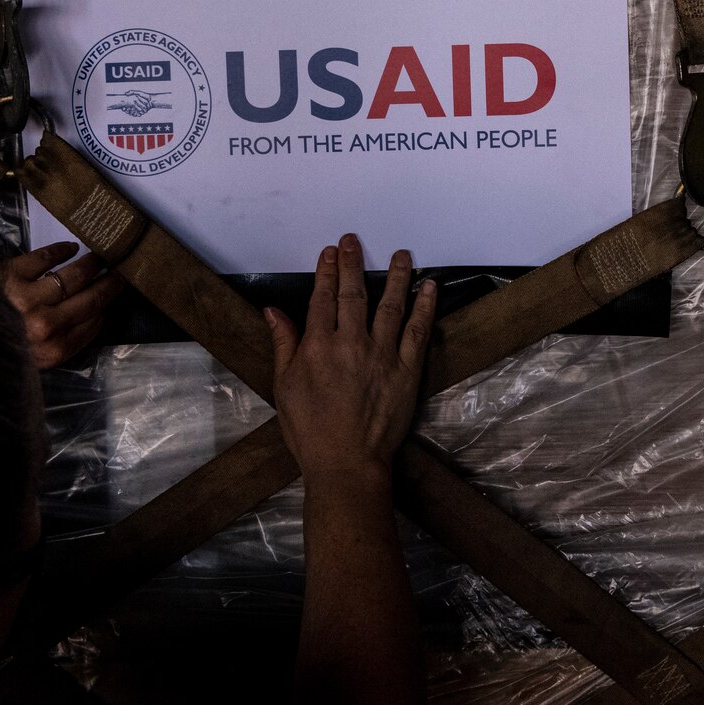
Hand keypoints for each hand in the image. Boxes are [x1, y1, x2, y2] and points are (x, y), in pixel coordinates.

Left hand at [0, 241, 126, 368]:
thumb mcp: (29, 363)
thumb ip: (57, 347)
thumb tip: (88, 321)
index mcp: (51, 350)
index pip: (92, 326)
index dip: (106, 310)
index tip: (114, 299)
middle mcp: (46, 324)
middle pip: (89, 300)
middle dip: (110, 285)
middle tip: (122, 272)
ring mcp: (29, 297)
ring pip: (72, 276)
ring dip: (91, 265)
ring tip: (102, 257)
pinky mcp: (12, 273)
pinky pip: (44, 258)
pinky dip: (60, 251)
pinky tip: (70, 248)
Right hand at [267, 234, 437, 481]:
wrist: (347, 463)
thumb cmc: (311, 430)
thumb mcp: (284, 387)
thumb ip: (283, 345)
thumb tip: (274, 312)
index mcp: (318, 347)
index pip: (322, 299)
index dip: (326, 272)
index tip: (330, 253)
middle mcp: (351, 344)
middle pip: (353, 294)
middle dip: (353, 264)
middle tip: (354, 241)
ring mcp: (383, 355)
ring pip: (390, 305)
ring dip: (396, 277)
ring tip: (401, 255)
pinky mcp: (407, 370)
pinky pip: (418, 330)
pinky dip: (424, 306)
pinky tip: (429, 287)